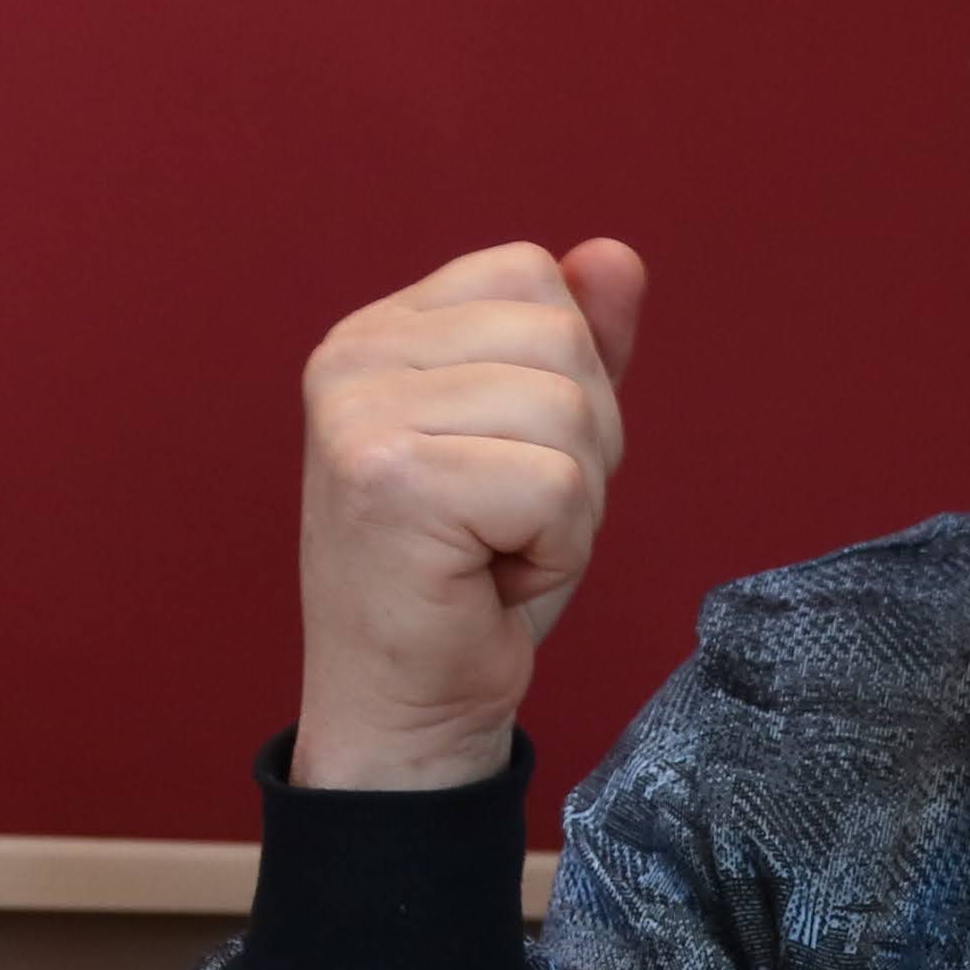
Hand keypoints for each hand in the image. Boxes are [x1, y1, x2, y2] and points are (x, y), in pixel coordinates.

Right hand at [293, 235, 651, 789]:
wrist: (406, 713)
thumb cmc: (469, 584)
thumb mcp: (537, 445)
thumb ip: (577, 348)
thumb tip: (617, 256)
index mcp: (378, 333)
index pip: (533, 277)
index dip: (565, 380)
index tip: (505, 466)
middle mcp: (352, 357)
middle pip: (562, 338)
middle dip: (580, 446)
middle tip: (508, 524)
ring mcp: (361, 415)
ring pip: (569, 410)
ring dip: (571, 505)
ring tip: (500, 551)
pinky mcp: (392, 480)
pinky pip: (558, 485)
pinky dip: (557, 550)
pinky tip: (494, 581)